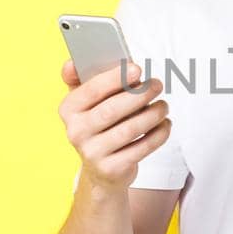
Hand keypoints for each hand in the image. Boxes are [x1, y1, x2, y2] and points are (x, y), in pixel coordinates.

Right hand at [58, 58, 170, 191]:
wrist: (102, 170)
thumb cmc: (99, 125)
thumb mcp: (87, 101)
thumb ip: (82, 78)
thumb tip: (72, 63)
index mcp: (68, 109)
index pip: (91, 90)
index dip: (115, 78)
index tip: (137, 69)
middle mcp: (76, 132)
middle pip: (111, 110)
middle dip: (139, 95)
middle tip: (157, 84)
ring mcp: (92, 153)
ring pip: (129, 129)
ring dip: (152, 114)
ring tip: (163, 106)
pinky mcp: (111, 169)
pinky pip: (141, 148)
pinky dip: (158, 134)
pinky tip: (165, 124)